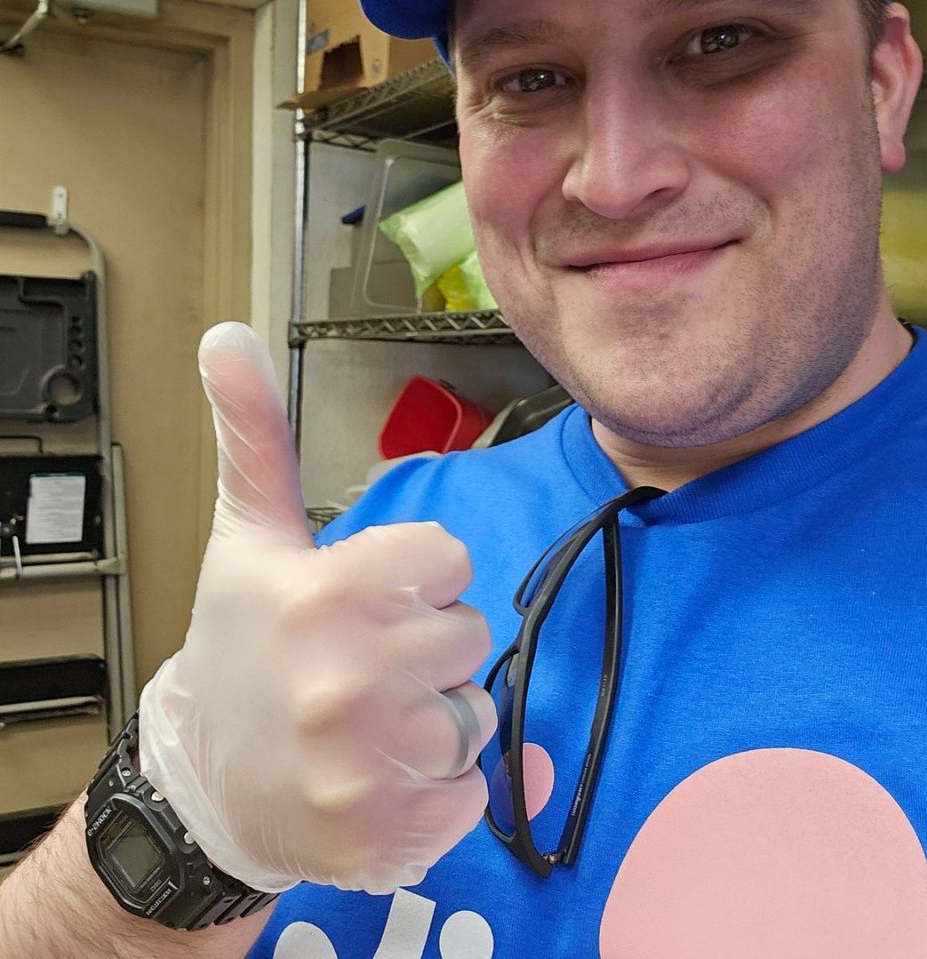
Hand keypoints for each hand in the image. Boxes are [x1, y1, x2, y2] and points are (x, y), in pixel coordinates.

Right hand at [138, 323, 495, 894]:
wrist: (204, 782)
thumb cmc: (236, 648)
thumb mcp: (246, 535)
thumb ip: (253, 432)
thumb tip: (227, 337)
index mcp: (323, 595)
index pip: (451, 560)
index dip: (418, 577)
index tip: (374, 597)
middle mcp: (346, 679)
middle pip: (469, 635)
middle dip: (429, 645)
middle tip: (367, 661)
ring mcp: (364, 765)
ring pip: (476, 715)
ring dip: (437, 718)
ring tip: (372, 719)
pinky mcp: (383, 837)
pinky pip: (471, 792)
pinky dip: (439, 788)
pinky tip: (381, 773)